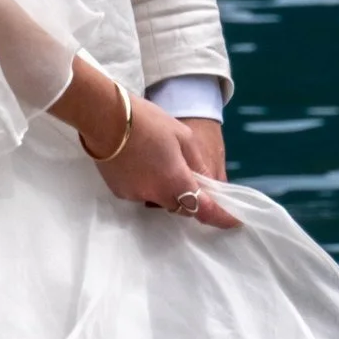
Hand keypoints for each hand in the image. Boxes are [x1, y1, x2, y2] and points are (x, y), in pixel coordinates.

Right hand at [49, 59, 240, 227]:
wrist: (104, 117)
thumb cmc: (147, 121)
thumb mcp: (182, 136)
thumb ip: (198, 163)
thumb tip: (208, 182)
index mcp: (175, 181)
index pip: (204, 210)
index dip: (221, 218)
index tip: (234, 221)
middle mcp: (156, 195)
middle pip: (182, 207)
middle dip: (191, 199)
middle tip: (192, 178)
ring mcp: (136, 195)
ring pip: (161, 200)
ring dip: (168, 190)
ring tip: (161, 162)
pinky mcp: (120, 192)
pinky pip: (142, 194)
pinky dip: (149, 184)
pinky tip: (142, 163)